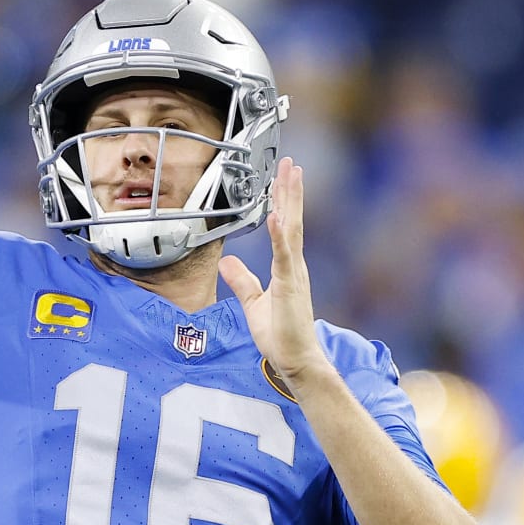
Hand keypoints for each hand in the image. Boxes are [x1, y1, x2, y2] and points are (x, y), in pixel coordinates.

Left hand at [219, 157, 331, 389]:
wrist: (296, 361)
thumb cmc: (280, 336)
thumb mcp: (253, 303)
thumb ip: (242, 281)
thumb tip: (227, 262)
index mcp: (287, 267)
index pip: (285, 226)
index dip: (284, 200)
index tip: (283, 176)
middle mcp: (294, 265)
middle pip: (292, 219)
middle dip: (290, 190)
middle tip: (291, 162)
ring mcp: (294, 274)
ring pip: (292, 229)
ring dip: (290, 201)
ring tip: (291, 174)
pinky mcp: (291, 286)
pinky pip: (284, 255)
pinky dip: (280, 234)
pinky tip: (276, 215)